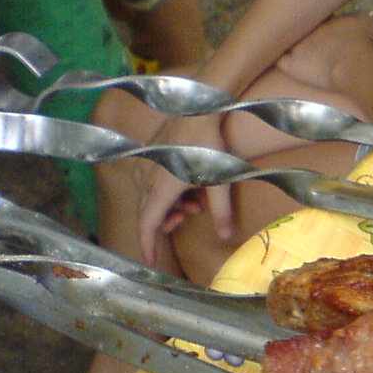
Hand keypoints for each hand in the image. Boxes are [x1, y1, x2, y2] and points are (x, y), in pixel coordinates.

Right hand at [133, 113, 235, 264]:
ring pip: (153, 197)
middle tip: (188, 218)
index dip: (148, 246)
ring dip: (172, 206)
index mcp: (162, 188)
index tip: (150, 263)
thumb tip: (226, 236)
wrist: (199, 109)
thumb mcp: (220, 182)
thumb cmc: (210, 145)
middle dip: (168, 221)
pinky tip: (189, 187)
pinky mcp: (149, 155)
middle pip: (150, 212)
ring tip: (195, 202)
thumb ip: (221, 211)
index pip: (148, 224)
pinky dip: (169, 192)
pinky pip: (153, 182)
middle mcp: (147, 178)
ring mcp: (146, 165)